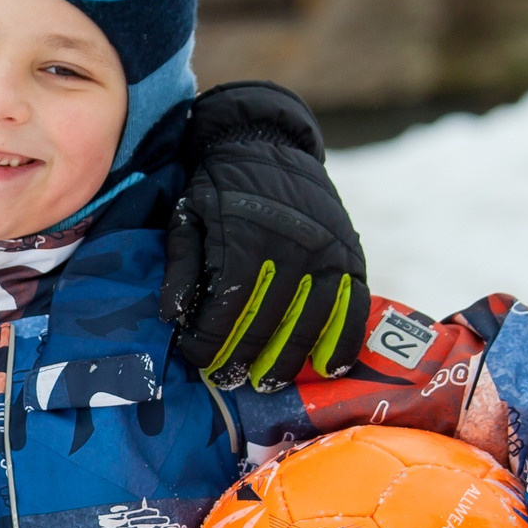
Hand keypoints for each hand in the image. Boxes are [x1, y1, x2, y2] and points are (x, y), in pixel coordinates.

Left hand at [161, 82, 370, 385]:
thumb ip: (180, 266)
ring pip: (310, 324)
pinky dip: (342, 341)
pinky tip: (327, 366)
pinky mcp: (352, 257)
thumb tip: (173, 316)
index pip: (229, 308)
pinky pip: (354, 308)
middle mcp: (292, 246)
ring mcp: (327, 253)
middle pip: (269, 323)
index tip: (199, 359)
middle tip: (230, 380)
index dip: (211, 341)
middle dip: (244, 359)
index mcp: (247, 237)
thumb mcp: (187, 218)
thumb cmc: (220, 190)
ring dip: (288, 361)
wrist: (267, 146)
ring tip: (267, 382)